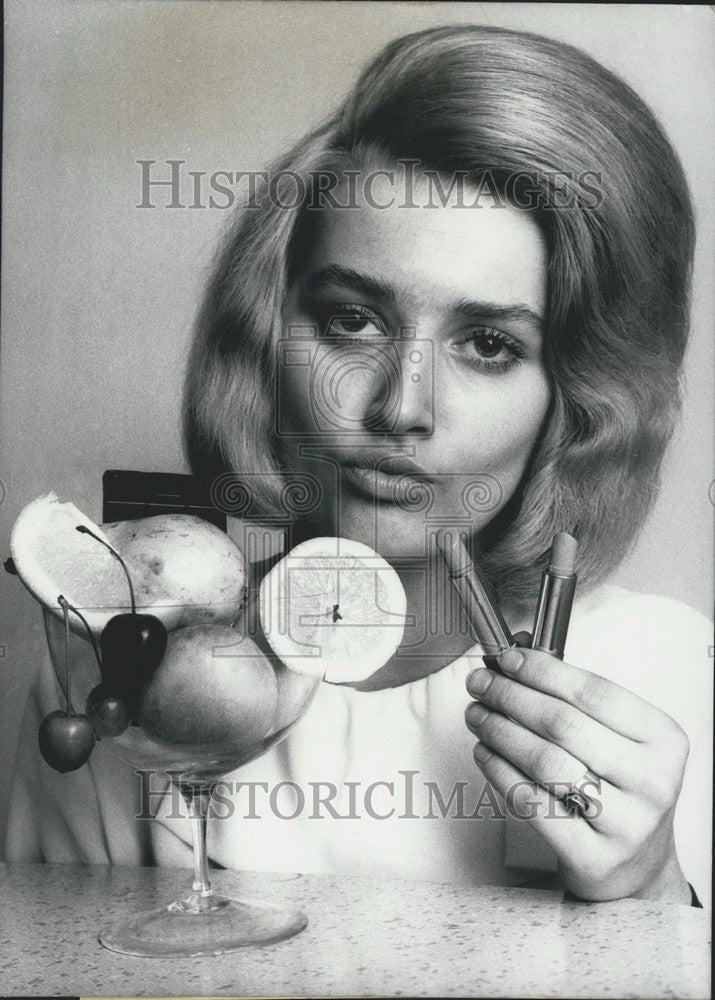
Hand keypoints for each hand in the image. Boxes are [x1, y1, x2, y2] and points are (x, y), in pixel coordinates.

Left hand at [464, 640, 691, 902]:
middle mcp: (651, 781)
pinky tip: (484, 753)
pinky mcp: (593, 857)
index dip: (543, 671)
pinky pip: (532, 803)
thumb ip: (574, 700)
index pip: (594, 691)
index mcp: (663, 740)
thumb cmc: (621, 791)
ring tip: (478, 715)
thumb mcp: (619, 741)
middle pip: (564, 724)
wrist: (639, 866)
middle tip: (480, 684)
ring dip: (500, 731)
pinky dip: (499, 771)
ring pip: (545, 761)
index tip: (508, 659)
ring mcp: (626, 824)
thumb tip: (516, 659)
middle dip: (511, 696)